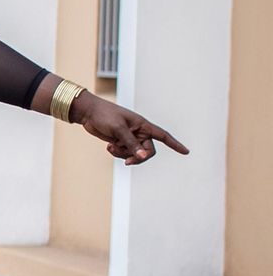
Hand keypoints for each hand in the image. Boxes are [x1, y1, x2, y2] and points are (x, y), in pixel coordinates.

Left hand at [72, 93, 187, 165]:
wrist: (88, 113)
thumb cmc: (104, 115)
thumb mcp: (118, 130)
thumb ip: (131, 144)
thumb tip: (144, 157)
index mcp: (143, 125)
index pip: (163, 136)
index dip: (175, 144)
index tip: (186, 152)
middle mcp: (139, 132)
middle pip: (148, 151)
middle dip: (138, 158)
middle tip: (128, 162)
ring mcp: (129, 137)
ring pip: (135, 154)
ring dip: (124, 155)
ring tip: (112, 147)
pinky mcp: (120, 141)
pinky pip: (124, 153)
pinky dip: (117, 153)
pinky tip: (108, 146)